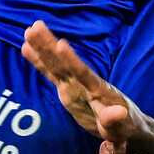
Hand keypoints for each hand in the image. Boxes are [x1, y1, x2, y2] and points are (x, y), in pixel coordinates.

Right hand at [22, 20, 141, 144]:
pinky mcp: (67, 90)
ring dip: (43, 48)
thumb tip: (119, 113)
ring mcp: (74, 85)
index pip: (82, 72)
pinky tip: (27, 49)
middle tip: (36, 26)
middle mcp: (83, 83)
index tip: (60, 44)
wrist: (125, 125)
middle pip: (64, 62)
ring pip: (55, 64)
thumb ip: (115, 120)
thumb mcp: (121, 127)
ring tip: (29, 30)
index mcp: (96, 90)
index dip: (71, 59)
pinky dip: (40, 63)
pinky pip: (51, 74)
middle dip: (50, 46)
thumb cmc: (125, 127)